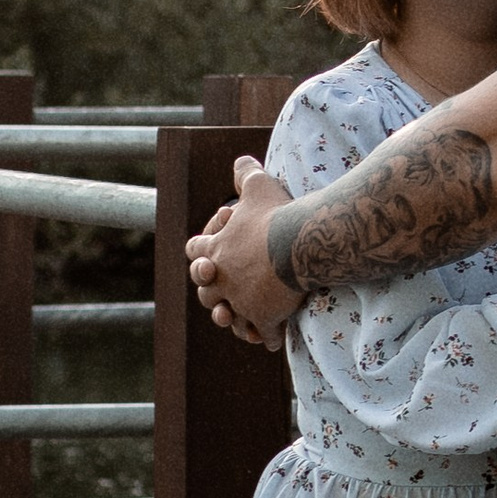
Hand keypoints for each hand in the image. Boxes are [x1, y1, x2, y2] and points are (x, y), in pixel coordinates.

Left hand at [188, 161, 303, 342]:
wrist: (301, 243)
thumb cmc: (278, 214)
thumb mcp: (260, 186)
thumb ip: (246, 174)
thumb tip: (241, 159)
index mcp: (216, 249)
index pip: (195, 251)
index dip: (201, 254)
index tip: (208, 257)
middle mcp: (222, 277)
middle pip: (205, 291)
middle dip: (214, 293)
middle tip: (224, 292)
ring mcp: (241, 300)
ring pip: (229, 317)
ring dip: (235, 320)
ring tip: (244, 322)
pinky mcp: (263, 316)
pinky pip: (264, 332)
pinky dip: (267, 336)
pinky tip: (273, 338)